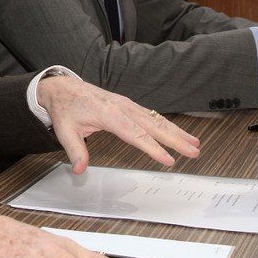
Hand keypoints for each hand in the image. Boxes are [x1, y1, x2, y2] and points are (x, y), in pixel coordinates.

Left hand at [35, 75, 199, 173]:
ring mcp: (127, 105)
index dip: (153, 148)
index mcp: (109, 114)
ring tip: (195, 143)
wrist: (62, 87)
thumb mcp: (65, 130)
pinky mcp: (128, 105)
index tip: (169, 160)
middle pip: (153, 125)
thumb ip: (75, 150)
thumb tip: (80, 169)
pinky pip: (151, 115)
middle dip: (175, 139)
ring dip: (176, 131)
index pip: (135, 134)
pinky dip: (166, 124)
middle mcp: (122, 107)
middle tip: (194, 151)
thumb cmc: (65, 108)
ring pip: (156, 119)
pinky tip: (177, 133)